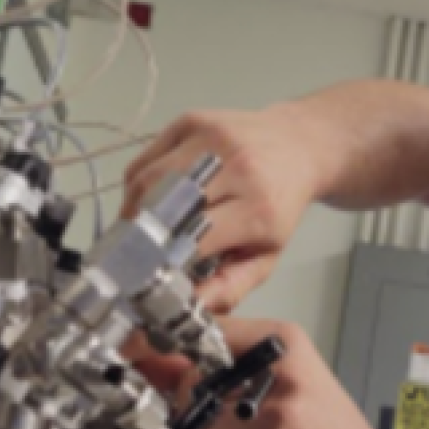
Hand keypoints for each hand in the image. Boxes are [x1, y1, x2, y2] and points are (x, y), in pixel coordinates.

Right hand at [123, 106, 323, 311]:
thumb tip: (192, 307)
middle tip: (130, 258)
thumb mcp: (267, 254)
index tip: (149, 279)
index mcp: (258, 208)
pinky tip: (145, 202)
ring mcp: (211, 138)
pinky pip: (147, 157)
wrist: (299, 146)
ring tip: (134, 232)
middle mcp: (236, 167)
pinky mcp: (191, 120)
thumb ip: (231, 286)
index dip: (167, 261)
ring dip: (132, 210)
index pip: (197, 239)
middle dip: (141, 236)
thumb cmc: (280, 206)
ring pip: (149, 179)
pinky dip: (137, 184)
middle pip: (165, 205)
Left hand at [196, 316, 390, 428]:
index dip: (195, 356)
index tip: (198, 372)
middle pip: (198, 381)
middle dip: (200, 404)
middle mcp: (281, 375)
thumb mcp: (297, 377)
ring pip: (198, 422)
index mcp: (288, 344)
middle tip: (234, 421)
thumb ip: (244, 364)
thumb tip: (177, 365)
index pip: (214, 331)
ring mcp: (273, 418)